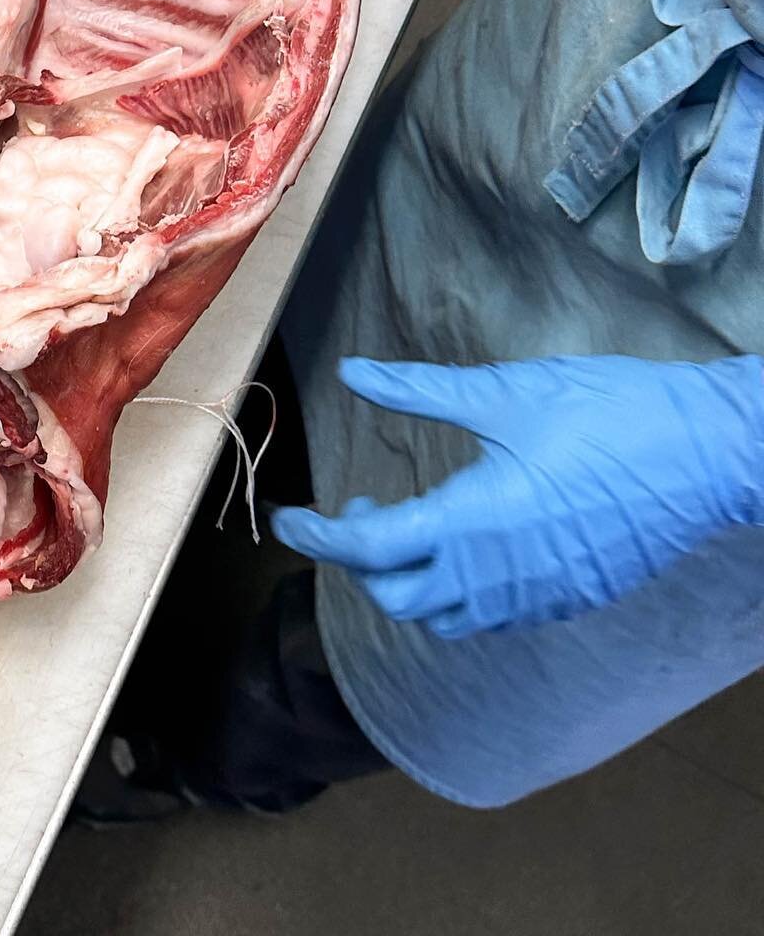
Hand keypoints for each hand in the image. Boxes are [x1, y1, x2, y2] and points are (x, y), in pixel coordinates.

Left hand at [272, 354, 763, 638]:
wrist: (708, 454)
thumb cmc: (608, 414)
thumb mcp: (504, 393)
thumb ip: (419, 390)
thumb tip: (354, 374)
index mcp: (472, 523)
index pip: (367, 550)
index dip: (316, 537)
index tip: (285, 520)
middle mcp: (498, 577)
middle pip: (397, 597)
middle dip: (360, 563)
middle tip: (355, 513)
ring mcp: (538, 597)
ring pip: (445, 618)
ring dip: (408, 583)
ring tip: (406, 528)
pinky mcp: (570, 599)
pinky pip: (493, 617)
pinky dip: (459, 592)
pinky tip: (468, 545)